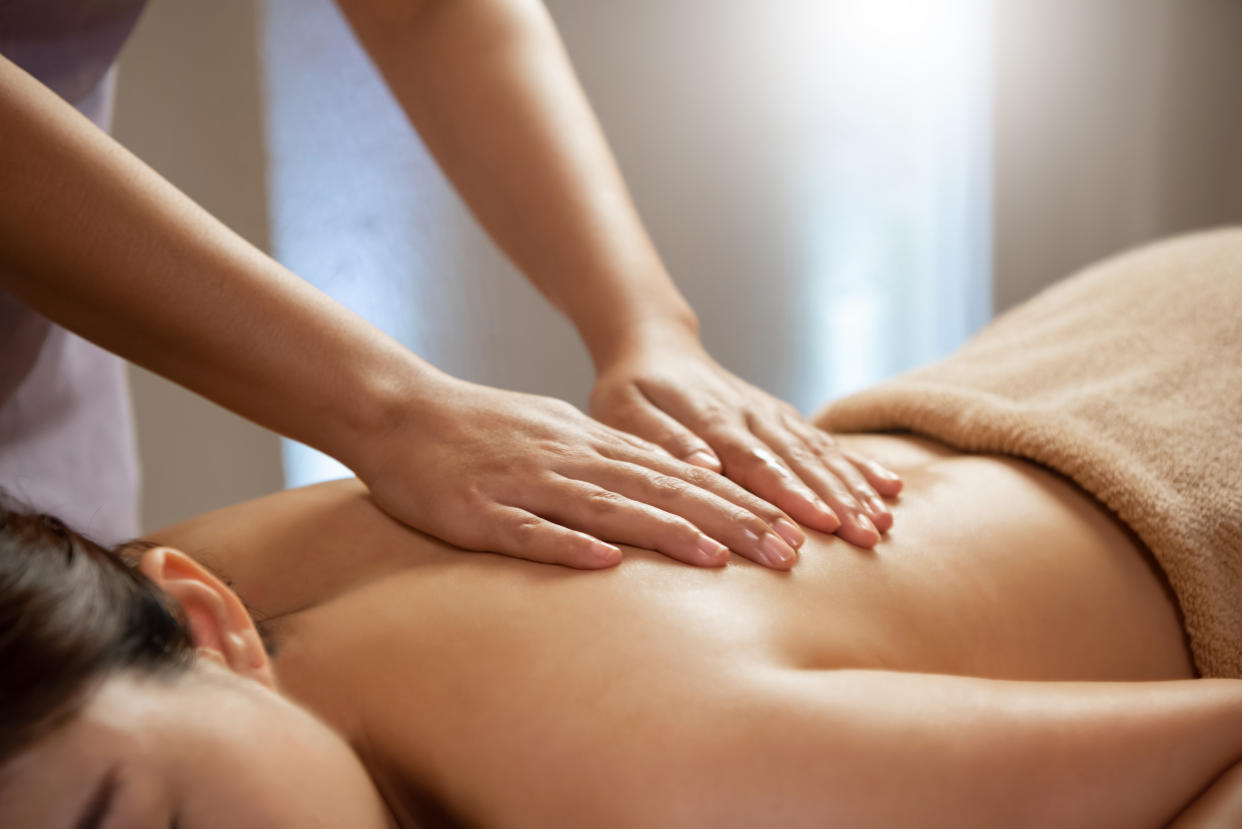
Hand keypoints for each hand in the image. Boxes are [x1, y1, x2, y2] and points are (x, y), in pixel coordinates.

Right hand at [350, 376, 805, 569]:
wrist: (402, 412)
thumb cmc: (483, 429)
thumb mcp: (558, 433)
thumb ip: (610, 460)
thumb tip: (670, 484)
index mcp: (591, 444)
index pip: (680, 477)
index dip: (738, 504)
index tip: (789, 533)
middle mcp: (570, 459)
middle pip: (661, 492)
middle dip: (726, 522)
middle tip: (784, 553)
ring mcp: (525, 484)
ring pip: (607, 506)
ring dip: (665, 532)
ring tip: (718, 559)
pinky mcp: (478, 512)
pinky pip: (526, 530)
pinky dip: (565, 544)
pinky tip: (603, 563)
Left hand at [589, 334, 901, 546]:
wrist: (654, 348)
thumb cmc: (631, 389)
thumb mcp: (625, 412)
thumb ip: (664, 440)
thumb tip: (706, 467)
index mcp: (712, 419)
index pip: (755, 462)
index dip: (789, 494)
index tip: (821, 525)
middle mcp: (751, 415)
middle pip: (800, 461)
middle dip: (837, 500)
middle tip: (868, 538)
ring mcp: (772, 415)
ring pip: (820, 453)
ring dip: (854, 488)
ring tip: (885, 523)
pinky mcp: (782, 417)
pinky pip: (825, 442)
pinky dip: (858, 464)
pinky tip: (890, 487)